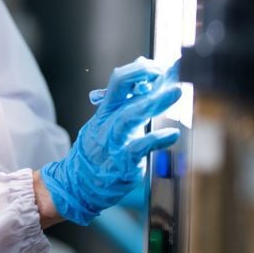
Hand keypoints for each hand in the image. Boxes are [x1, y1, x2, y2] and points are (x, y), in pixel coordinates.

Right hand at [39, 57, 181, 224]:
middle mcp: (108, 123)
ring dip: (155, 103)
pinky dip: (157, 140)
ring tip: (176, 93)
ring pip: (131, 116)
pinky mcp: (123, 162)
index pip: (119, 81)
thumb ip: (125, 103)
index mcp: (106, 112)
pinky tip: (172, 134)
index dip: (139, 70)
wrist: (77, 184)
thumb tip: (142, 76)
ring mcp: (114, 142)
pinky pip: (140, 148)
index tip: (159, 68)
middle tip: (172, 71)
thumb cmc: (95, 153)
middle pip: (124, 92)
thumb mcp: (106, 124)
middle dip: (147, 78)